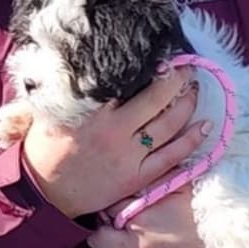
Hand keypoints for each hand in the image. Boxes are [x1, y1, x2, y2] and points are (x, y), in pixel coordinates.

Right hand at [21, 64, 208, 217]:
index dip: (149, 67)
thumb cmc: (45, 147)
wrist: (43, 191)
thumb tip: (84, 64)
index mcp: (93, 112)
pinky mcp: (137, 176)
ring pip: (170, 124)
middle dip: (176, 79)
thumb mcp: (50, 110)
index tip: (162, 56)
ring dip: (187, 104)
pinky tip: (205, 126)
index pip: (129, 81)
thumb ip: (68, 90)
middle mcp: (115, 131)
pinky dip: (191, 141)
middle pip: (156, 98)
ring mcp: (129, 155)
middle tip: (186, 68)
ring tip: (194, 89)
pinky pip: (172, 156)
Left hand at [87, 186, 248, 247]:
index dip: (107, 198)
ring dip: (114, 244)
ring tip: (123, 231)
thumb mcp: (183, 183)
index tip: (111, 193)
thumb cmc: (214, 207)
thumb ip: (156, 177)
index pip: (108, 205)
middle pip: (100, 238)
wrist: (245, 241)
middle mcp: (141, 241)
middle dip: (100, 226)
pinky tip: (142, 245)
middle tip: (108, 216)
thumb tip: (139, 163)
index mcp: (144, 215)